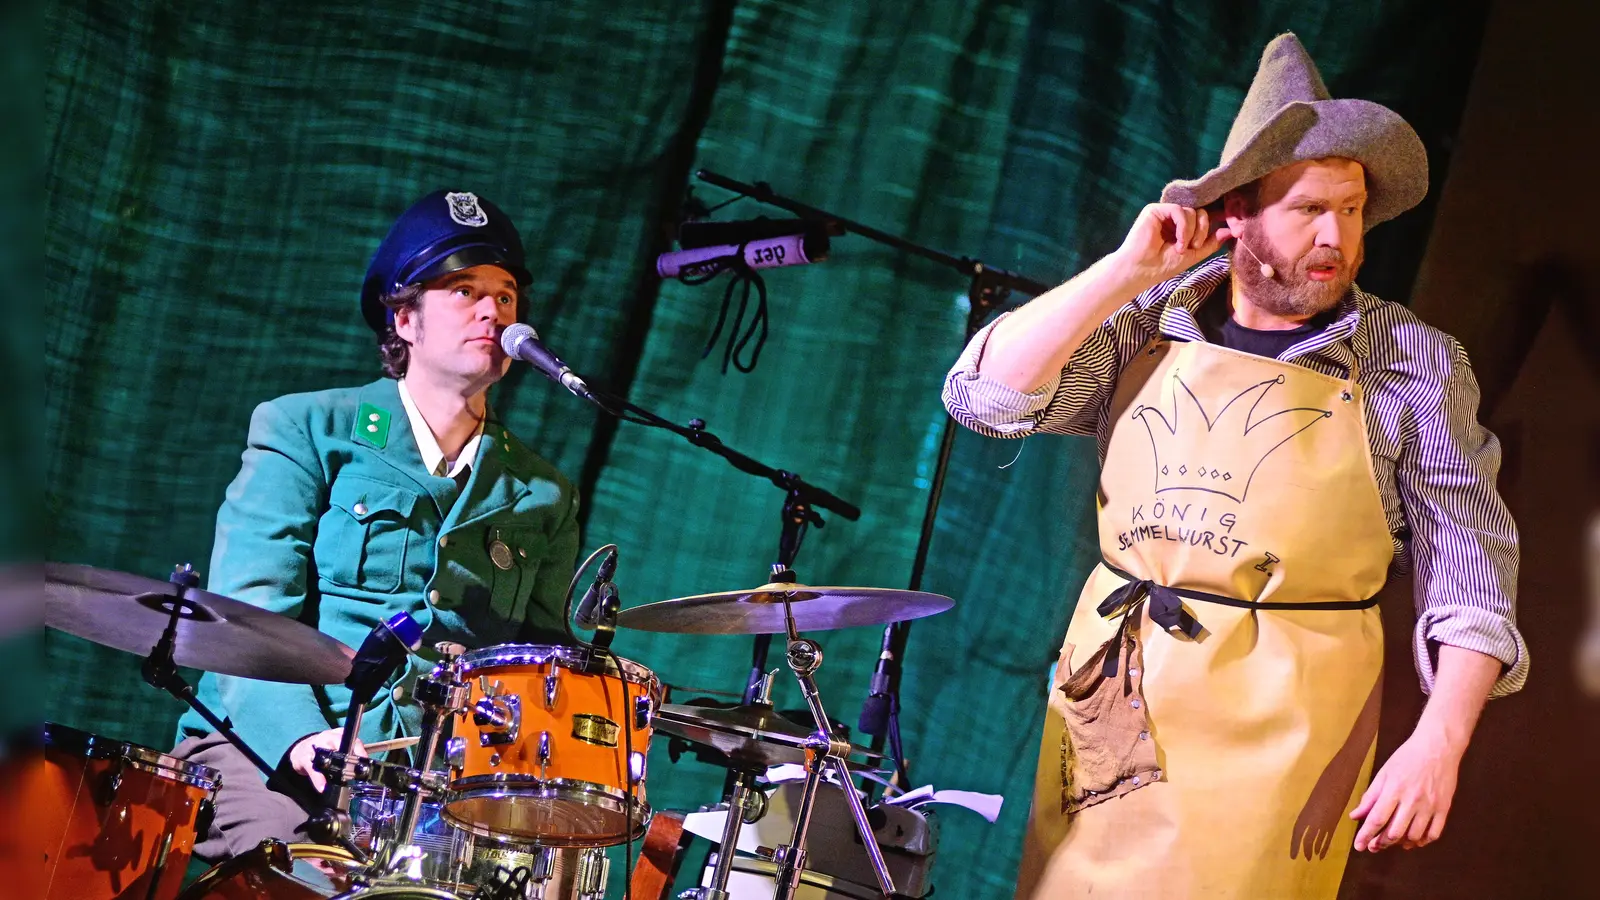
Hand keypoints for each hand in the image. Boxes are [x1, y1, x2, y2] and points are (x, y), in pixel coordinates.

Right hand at [289, 728, 365, 793]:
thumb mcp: (338, 747)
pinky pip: (313, 769)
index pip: (354, 741)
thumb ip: (350, 754)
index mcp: (340, 735)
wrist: (301, 749)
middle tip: (353, 772)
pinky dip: (318, 779)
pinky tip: (322, 787)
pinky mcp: (305, 758)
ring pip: (326, 756)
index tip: (365, 762)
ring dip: (332, 770)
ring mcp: (316, 746)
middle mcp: (328, 738)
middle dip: (347, 759)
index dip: (360, 752)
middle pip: (339, 746)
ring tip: (339, 782)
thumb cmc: (324, 749)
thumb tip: (364, 769)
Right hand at [1112, 203, 1231, 288]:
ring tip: (1181, 248)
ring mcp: (1164, 213)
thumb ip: (1210, 243)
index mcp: (1181, 228)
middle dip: (1202, 231)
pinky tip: (1177, 241)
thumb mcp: (1193, 255)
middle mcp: (1173, 218)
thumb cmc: (1162, 266)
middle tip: (1194, 247)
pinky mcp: (1155, 210)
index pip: (1203, 218)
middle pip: (1200, 213)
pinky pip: (1179, 210)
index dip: (1216, 220)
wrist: (1141, 270)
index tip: (1233, 228)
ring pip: (1192, 212)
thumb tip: (1230, 231)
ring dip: (1191, 232)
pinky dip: (1183, 227)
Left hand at [1350, 730, 1460, 851]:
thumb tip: (1355, 816)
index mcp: (1394, 790)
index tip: (1359, 846)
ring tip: (1393, 841)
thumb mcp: (1384, 773)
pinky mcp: (1444, 808)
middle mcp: (1412, 800)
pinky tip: (1414, 840)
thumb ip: (1370, 796)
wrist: (1437, 748)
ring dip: (1401, 843)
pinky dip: (1423, 841)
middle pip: (1395, 832)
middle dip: (1382, 843)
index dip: (1366, 835)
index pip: (1377, 819)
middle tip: (1374, 846)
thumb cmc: (1407, 758)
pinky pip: (1434, 833)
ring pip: (1414, 836)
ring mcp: (1430, 806)